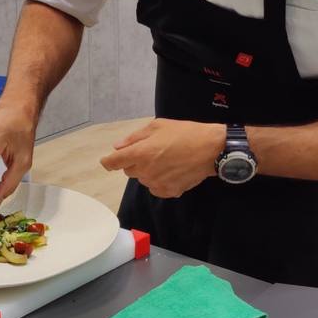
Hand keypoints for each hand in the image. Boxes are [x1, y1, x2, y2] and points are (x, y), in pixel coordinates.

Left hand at [100, 119, 225, 198]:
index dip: (108, 162)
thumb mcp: (158, 126)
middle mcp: (145, 171)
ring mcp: (157, 184)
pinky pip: (155, 188)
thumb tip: (117, 147)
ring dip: (147, 171)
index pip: (114, 163)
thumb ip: (134, 138)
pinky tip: (171, 170)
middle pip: (129, 170)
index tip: (107, 161)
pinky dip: (159, 180)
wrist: (211, 149)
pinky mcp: (168, 192)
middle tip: (150, 151)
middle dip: (134, 161)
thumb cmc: (184, 133)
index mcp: (140, 153)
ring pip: (142, 179)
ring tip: (165, 159)